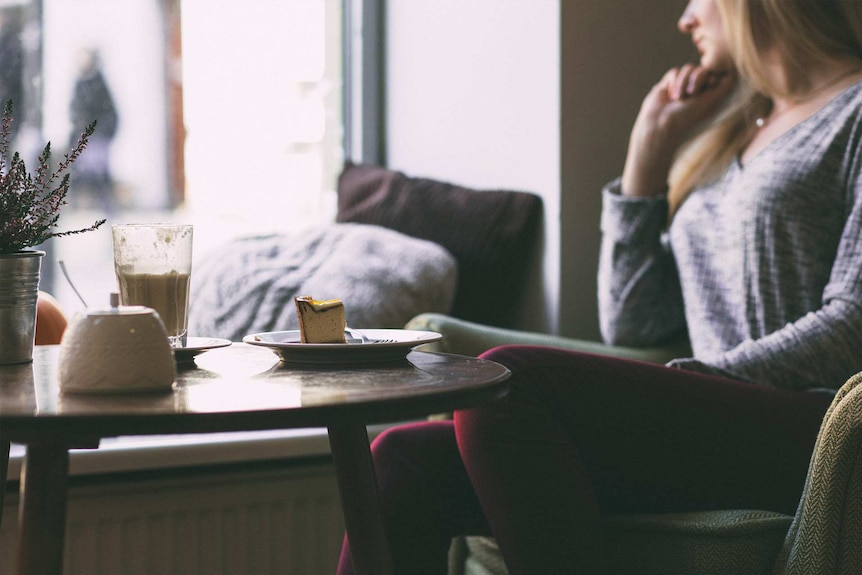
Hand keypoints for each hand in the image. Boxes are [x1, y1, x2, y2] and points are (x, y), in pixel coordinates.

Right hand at [621, 65, 735, 196]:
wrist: (660, 125)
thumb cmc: (688, 117)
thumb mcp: (712, 101)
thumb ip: (725, 86)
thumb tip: (733, 71)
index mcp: (709, 97)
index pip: (717, 75)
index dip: (712, 78)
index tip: (709, 88)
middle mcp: (697, 92)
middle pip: (703, 69)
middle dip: (697, 78)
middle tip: (692, 94)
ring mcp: (682, 88)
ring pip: (688, 68)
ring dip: (683, 82)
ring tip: (678, 98)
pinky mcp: (668, 85)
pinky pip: (674, 72)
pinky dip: (673, 83)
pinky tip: (669, 96)